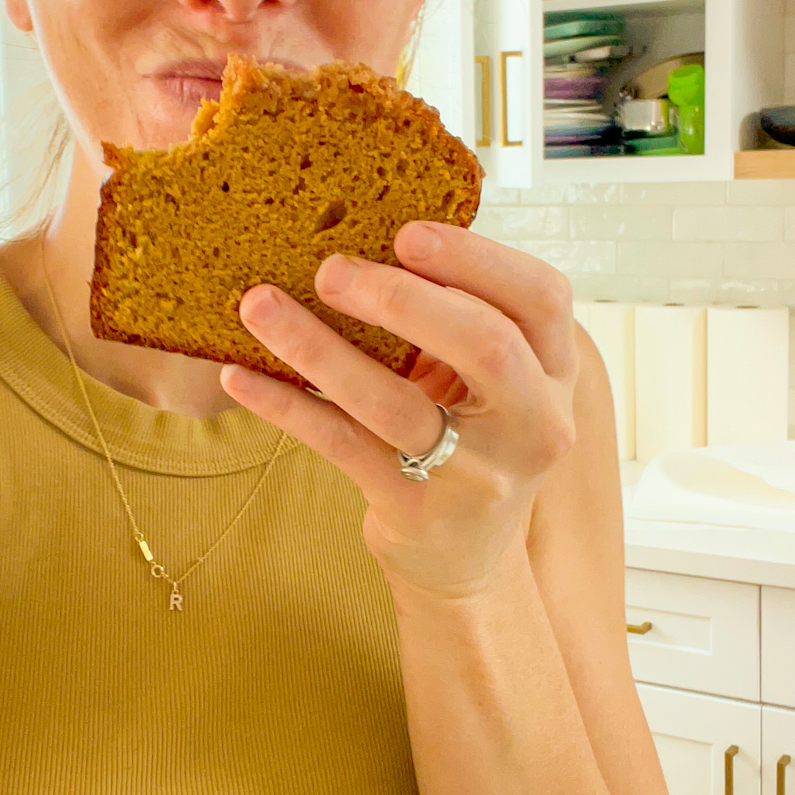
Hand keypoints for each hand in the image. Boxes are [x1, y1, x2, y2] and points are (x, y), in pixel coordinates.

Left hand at [219, 222, 579, 600]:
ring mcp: (477, 475)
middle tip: (330, 269)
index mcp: (555, 373)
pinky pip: (341, 445)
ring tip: (259, 306)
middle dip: (402, 298)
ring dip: (319, 347)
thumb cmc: (467, 442)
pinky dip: (286, 406)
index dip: (477, 258)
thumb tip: (363, 234)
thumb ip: (456, 317)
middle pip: (484, 344)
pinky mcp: (416, 511)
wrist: (463, 561)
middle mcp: (532, 425)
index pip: (543, 298)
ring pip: (394, 401)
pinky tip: (239, 376)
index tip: (406, 233)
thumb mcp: (488, 381)